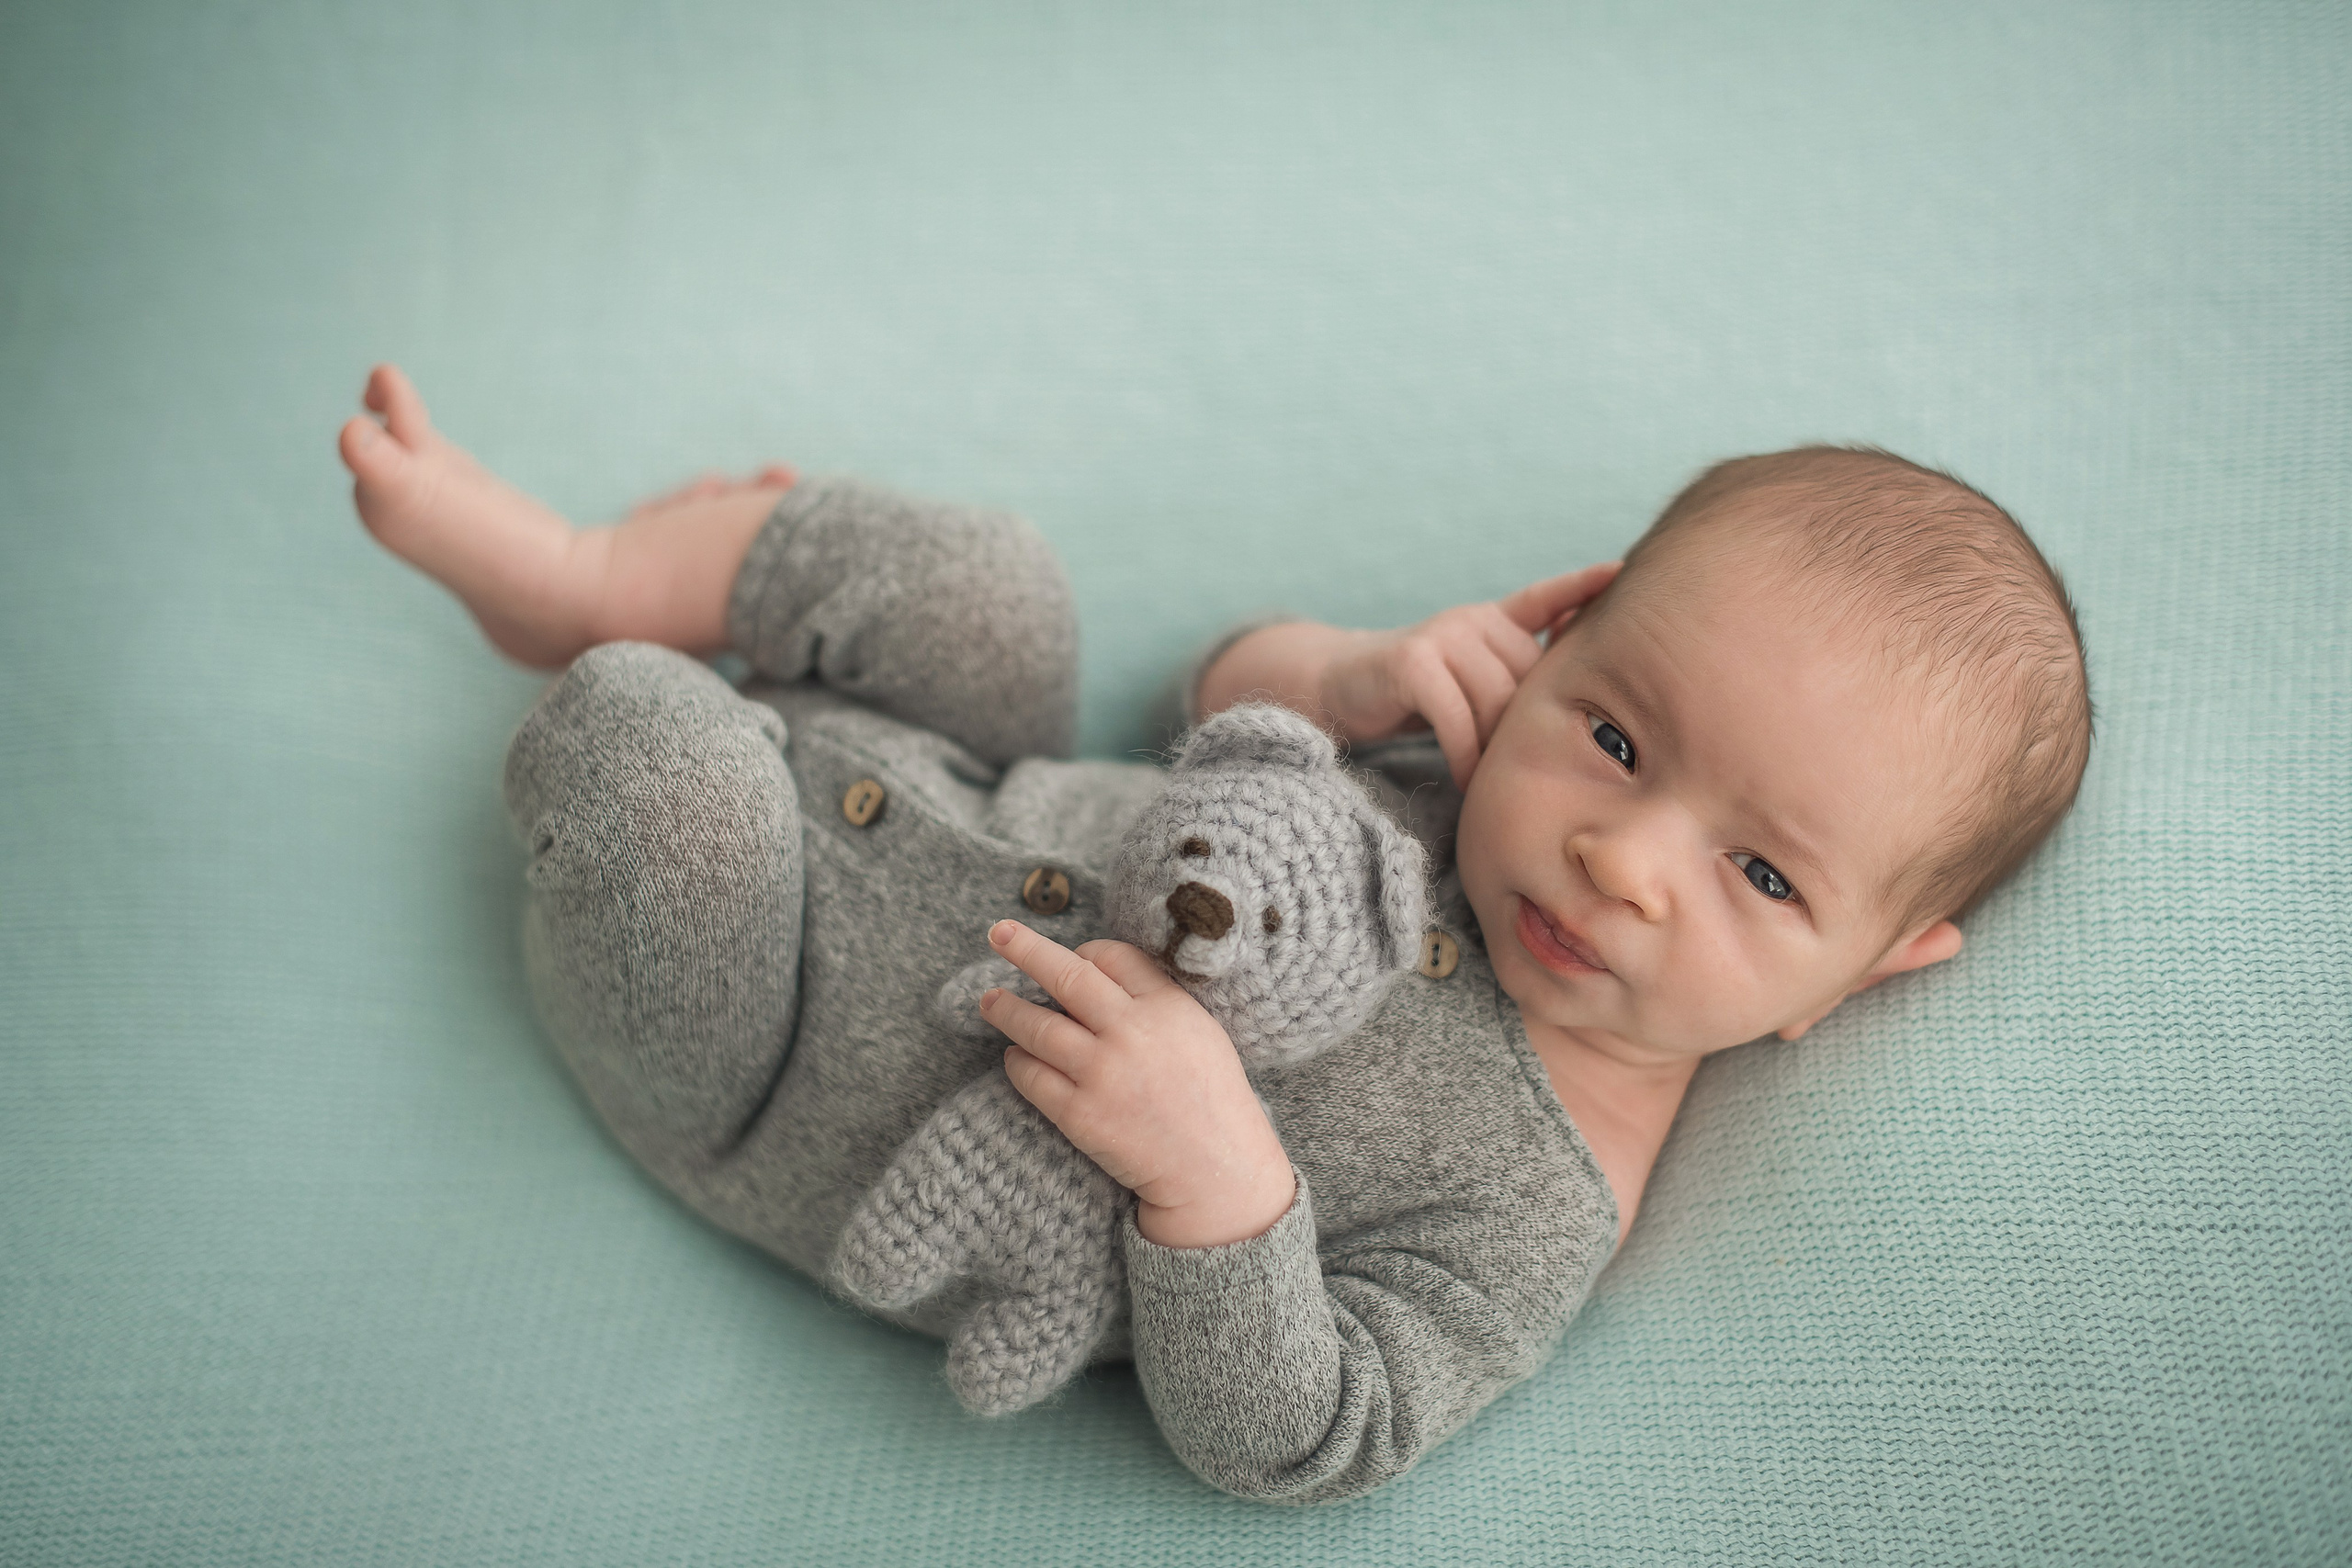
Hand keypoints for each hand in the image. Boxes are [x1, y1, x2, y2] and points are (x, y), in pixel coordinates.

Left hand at [978, 919, 1296, 1248]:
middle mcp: (1131, 1032)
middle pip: (1065, 975)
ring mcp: (1102, 1073)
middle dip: (1024, 948)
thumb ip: (1157, 1000)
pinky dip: (1018, 1063)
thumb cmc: (1211, 1100)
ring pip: (1037, 1026)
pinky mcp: (1079, 1114)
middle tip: (998, 933)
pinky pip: (1031, 1076)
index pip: (1111, 956)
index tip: (1073, 956)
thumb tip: (1101, 975)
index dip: (1085, 951)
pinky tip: (1015, 1058)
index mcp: (1167, 1006)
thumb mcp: (1201, 1031)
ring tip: (989, 1001)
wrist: (1214, 1171)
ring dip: (1006, 1009)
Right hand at [1318, 561, 1621, 788]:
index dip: (1582, 586)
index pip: (1545, 601)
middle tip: (1515, 769)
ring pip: (1496, 701)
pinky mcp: (1412, 662)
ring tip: (1487, 782)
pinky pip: (1457, 718)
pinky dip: (1464, 756)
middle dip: (1524, 729)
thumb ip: (1510, 678)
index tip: (1618, 570)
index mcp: (1492, 621)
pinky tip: (1464, 780)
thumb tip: (1572, 701)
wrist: (1337, 688)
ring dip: (1495, 751)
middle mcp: (1472, 620)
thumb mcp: (1467, 681)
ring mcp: (1442, 635)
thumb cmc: (1412, 696)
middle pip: (1528, 679)